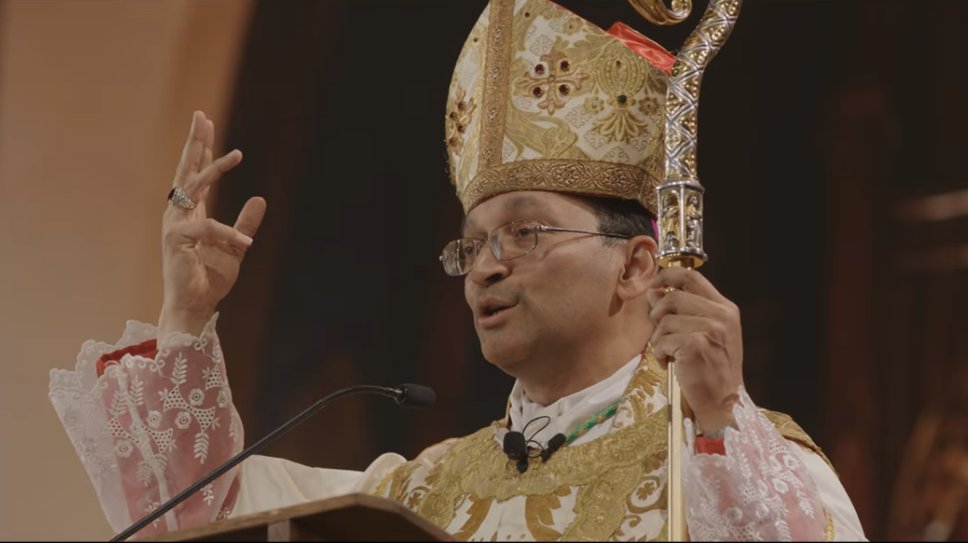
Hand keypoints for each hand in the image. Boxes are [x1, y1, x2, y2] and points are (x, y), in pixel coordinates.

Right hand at [158, 111, 265, 341]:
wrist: (195, 307)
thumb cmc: (210, 279)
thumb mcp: (236, 246)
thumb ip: (245, 223)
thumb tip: (260, 198)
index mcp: (190, 215)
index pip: (194, 175)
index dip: (200, 149)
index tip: (205, 124)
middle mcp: (178, 215)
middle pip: (186, 170)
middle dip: (195, 142)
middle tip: (201, 116)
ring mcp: (173, 226)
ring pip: (195, 187)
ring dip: (215, 169)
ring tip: (238, 154)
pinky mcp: (175, 240)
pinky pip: (207, 227)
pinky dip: (228, 233)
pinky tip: (245, 243)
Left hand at [647, 267, 743, 432]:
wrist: (723, 402)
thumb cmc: (711, 369)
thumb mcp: (704, 334)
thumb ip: (684, 311)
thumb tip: (654, 291)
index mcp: (725, 308)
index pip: (692, 277)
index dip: (667, 276)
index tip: (655, 285)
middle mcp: (721, 315)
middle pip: (672, 297)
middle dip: (658, 315)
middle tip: (662, 335)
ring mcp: (710, 329)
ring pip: (664, 321)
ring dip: (659, 340)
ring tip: (670, 354)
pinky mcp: (696, 345)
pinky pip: (661, 340)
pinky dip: (659, 354)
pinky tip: (670, 364)